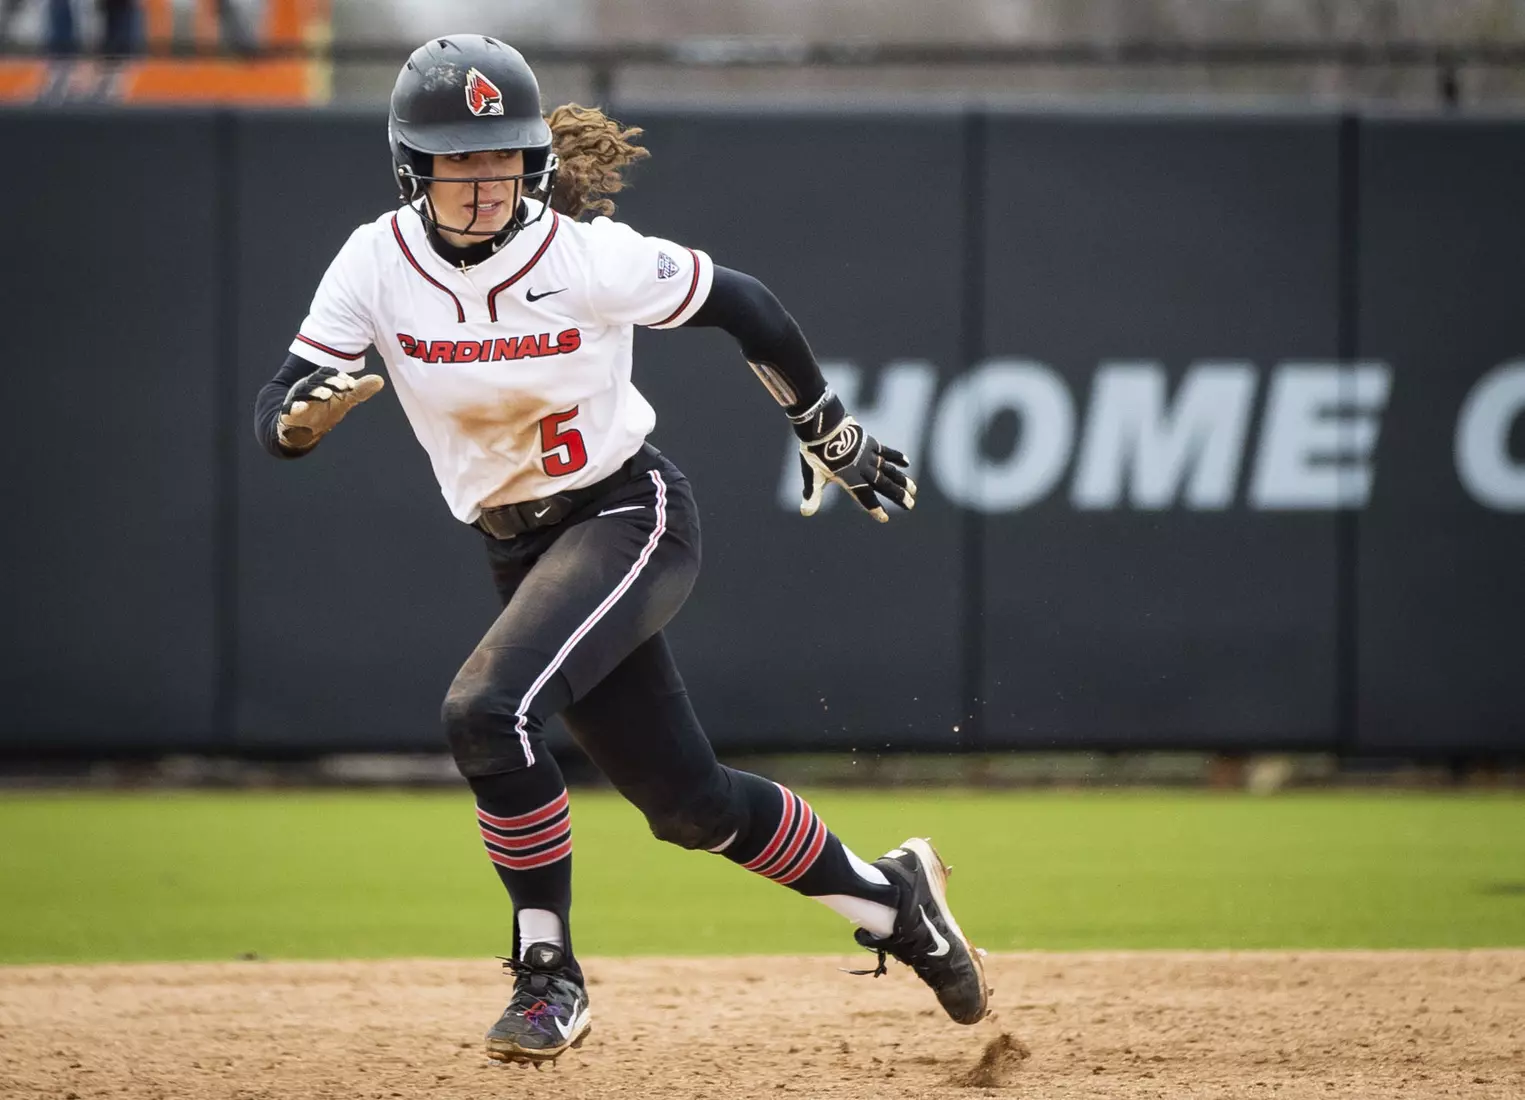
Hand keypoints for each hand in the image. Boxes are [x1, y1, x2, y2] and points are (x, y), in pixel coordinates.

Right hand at [277, 367, 384, 451]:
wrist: (300, 430)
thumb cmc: (323, 410)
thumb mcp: (343, 401)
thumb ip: (359, 391)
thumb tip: (380, 380)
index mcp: (320, 383)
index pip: (327, 374)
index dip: (338, 376)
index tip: (351, 384)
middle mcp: (307, 389)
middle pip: (316, 380)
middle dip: (329, 382)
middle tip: (344, 387)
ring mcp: (296, 400)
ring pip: (303, 392)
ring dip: (315, 392)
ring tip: (327, 395)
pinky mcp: (288, 415)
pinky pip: (289, 409)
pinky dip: (295, 407)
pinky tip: (302, 407)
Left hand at [791, 392, 915, 522]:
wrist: (822, 423)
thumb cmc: (815, 450)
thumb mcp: (812, 473)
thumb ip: (812, 494)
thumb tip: (805, 513)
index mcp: (849, 476)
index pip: (864, 496)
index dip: (874, 507)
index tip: (884, 518)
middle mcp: (862, 467)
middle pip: (883, 484)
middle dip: (897, 495)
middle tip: (910, 505)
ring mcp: (867, 454)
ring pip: (888, 469)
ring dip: (901, 480)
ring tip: (914, 488)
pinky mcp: (869, 442)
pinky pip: (886, 451)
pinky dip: (896, 457)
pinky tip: (907, 463)